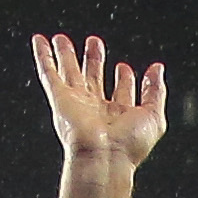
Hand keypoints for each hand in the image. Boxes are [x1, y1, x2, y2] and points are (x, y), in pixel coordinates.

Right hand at [32, 33, 166, 170]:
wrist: (104, 158)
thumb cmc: (129, 146)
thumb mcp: (154, 116)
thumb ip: (156, 91)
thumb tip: (157, 70)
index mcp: (119, 115)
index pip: (120, 92)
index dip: (124, 79)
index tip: (124, 68)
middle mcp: (96, 109)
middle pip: (92, 78)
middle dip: (94, 59)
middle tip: (94, 43)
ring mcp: (76, 103)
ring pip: (68, 72)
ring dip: (65, 55)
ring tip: (62, 39)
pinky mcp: (60, 99)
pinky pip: (48, 73)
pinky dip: (43, 56)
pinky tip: (40, 41)